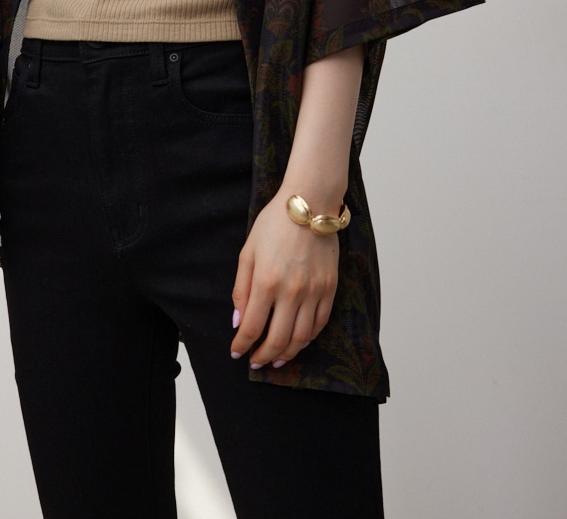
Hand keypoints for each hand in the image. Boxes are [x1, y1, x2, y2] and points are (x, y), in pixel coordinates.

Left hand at [229, 186, 339, 367]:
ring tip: (276, 360)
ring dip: (287, 354)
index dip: (242, 346)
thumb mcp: (248, 252)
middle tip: (256, 363)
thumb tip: (238, 322)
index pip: (253, 328)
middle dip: (264, 357)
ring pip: (302, 338)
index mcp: (267, 282)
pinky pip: (320, 324)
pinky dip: (308, 339)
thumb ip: (241, 289)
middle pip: (278, 340)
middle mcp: (292, 291)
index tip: (237, 353)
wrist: (310, 203)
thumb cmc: (274, 223)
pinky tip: (298, 342)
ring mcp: (314, 291)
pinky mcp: (330, 288)